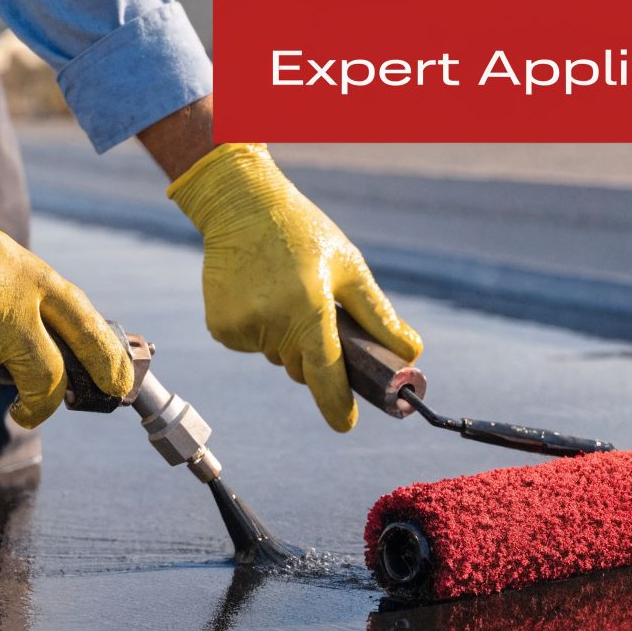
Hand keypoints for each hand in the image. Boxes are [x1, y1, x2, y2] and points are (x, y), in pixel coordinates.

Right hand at [168, 143, 420, 431]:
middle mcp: (272, 325)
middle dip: (314, 354)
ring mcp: (242, 329)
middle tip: (316, 315)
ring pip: (276, 356)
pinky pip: (252, 345)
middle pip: (302, 368)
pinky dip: (260, 330)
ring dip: (285, 338)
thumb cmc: (302, 233)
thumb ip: (378, 317)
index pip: (326, 375)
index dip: (337, 404)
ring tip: (283, 293)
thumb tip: (410, 354)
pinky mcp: (221, 328)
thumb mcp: (349, 268)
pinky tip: (259, 295)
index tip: (346, 423)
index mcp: (309, 310)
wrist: (240, 206)